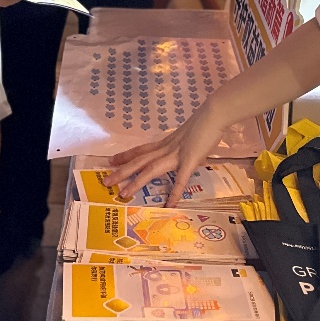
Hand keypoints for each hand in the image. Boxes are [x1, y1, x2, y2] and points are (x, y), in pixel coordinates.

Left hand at [108, 100, 228, 205]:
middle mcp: (166, 148)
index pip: (141, 150)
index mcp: (165, 142)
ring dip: (136, 182)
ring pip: (150, 169)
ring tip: (124, 194)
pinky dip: (174, 193)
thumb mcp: (187, 137)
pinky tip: (169, 206)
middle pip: (139, 160)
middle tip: (106, 180)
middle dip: (122, 171)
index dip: (125, 156)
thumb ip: (183, 146)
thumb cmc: (204, 124)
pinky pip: (180, 180)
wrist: (213, 114)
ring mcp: (176, 155)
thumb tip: (185, 154)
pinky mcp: (189, 161)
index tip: (111, 161)